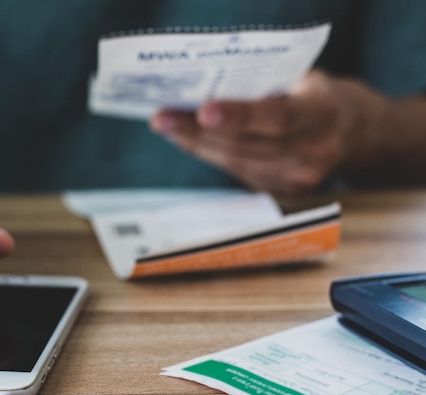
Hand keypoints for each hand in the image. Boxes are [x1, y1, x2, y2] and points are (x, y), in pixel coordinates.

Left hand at [150, 70, 355, 194]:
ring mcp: (299, 178)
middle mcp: (314, 152)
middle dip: (198, 131)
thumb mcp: (304, 80)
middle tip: (162, 118)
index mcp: (324, 114)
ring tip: (167, 127)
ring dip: (196, 144)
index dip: (239, 116)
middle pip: (246, 145)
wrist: (355, 133)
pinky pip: (239, 172)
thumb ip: (266, 87)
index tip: (202, 112)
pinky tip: (188, 140)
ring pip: (237, 162)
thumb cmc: (320, 96)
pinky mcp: (285, 191)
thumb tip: (205, 91)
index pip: (277, 118)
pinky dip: (211, 154)